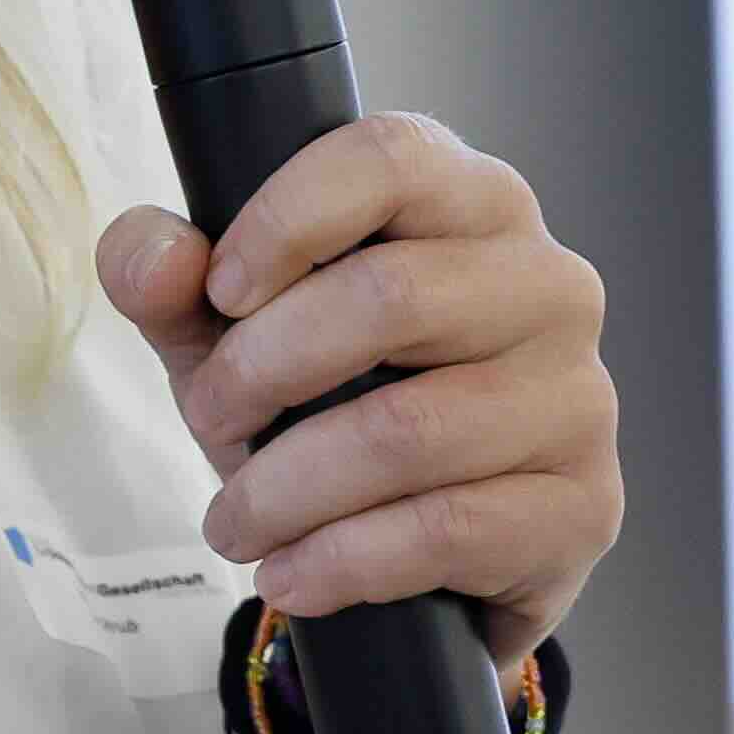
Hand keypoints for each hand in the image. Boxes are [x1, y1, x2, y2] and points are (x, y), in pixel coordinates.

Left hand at [96, 112, 620, 670]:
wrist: (432, 562)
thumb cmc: (336, 407)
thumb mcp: (236, 338)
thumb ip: (174, 284)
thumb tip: (151, 257)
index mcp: (471, 204)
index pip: (391, 159)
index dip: (288, 217)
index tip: (221, 291)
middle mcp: (547, 283)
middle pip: (392, 297)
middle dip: (264, 370)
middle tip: (209, 420)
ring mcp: (579, 396)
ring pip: (409, 430)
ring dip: (288, 488)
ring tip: (235, 522)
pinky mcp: (581, 506)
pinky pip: (448, 528)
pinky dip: (343, 560)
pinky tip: (293, 574)